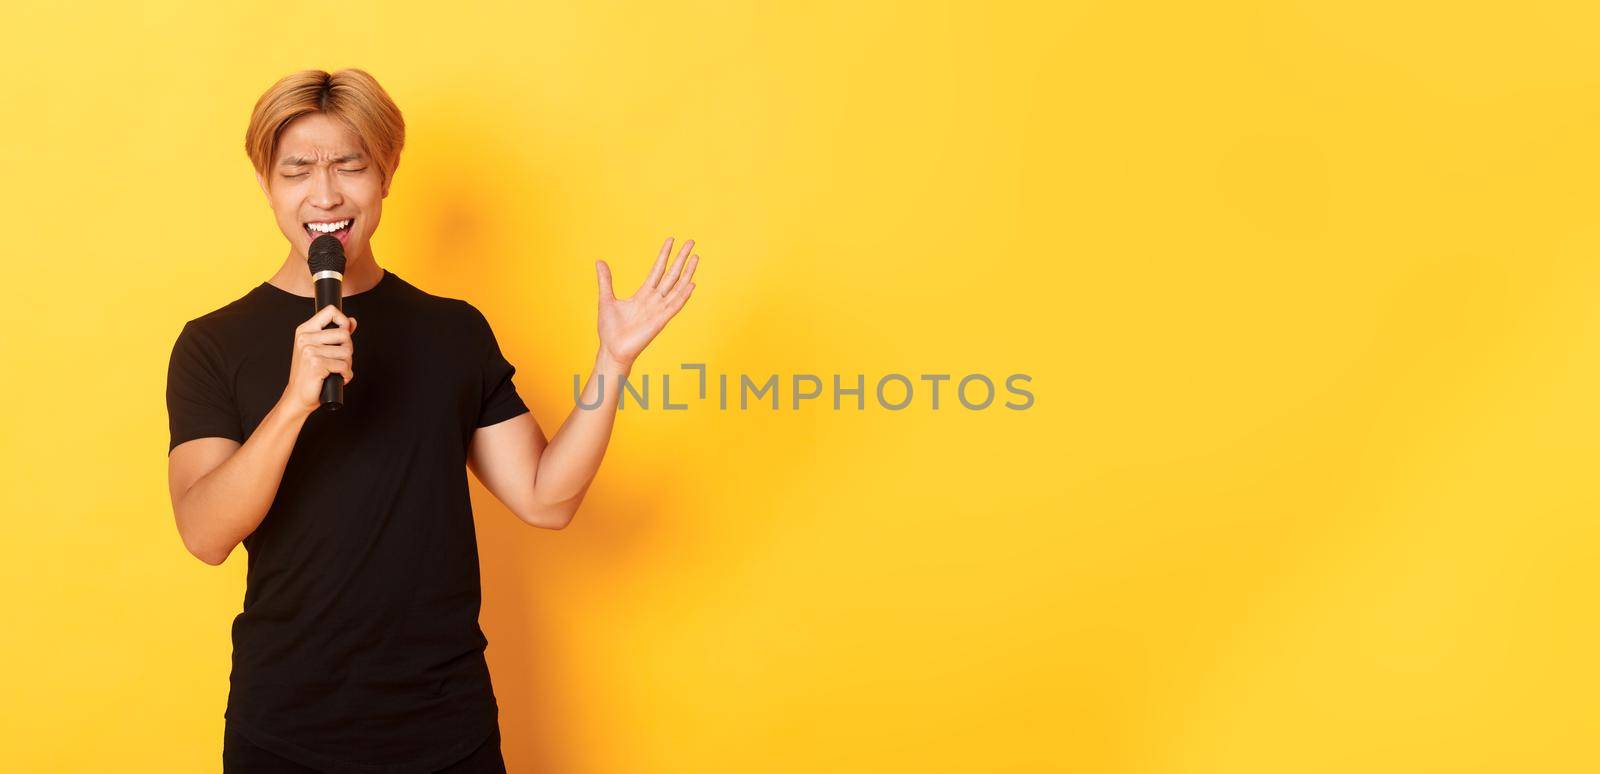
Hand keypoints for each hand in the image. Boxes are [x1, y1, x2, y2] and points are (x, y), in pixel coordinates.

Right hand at [280, 304, 356, 415]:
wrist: (297, 396)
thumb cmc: (309, 374)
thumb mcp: (320, 349)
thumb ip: (335, 333)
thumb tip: (352, 321)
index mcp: (304, 330)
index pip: (330, 311)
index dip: (343, 321)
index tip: (345, 334)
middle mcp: (305, 338)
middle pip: (344, 334)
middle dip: (348, 349)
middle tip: (340, 360)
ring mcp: (309, 350)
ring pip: (347, 351)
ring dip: (348, 364)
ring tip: (338, 370)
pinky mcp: (316, 363)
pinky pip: (344, 365)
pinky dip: (346, 375)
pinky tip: (339, 378)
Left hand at [595, 236, 699, 368]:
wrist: (612, 350)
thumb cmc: (610, 329)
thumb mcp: (606, 299)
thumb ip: (606, 280)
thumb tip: (600, 262)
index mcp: (643, 294)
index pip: (657, 270)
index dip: (664, 255)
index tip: (671, 240)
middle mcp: (654, 300)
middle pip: (671, 275)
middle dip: (681, 258)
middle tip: (691, 242)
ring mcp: (659, 310)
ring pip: (677, 287)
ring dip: (687, 273)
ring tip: (696, 257)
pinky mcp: (660, 321)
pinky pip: (674, 306)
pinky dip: (683, 295)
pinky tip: (692, 284)